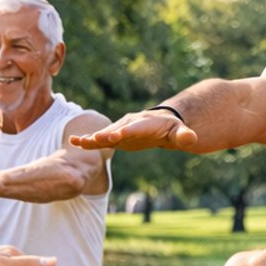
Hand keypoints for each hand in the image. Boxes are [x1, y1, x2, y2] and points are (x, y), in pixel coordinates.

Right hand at [72, 109, 198, 152]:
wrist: (163, 125)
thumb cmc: (173, 130)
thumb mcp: (180, 134)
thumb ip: (184, 136)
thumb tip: (190, 138)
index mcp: (146, 123)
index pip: (136, 128)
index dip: (127, 131)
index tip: (118, 135)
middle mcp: (130, 124)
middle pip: (117, 130)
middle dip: (106, 135)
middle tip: (95, 139)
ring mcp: (120, 130)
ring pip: (105, 134)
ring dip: (93, 138)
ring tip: (78, 142)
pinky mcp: (115, 137)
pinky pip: (100, 139)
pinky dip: (88, 140)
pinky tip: (74, 142)